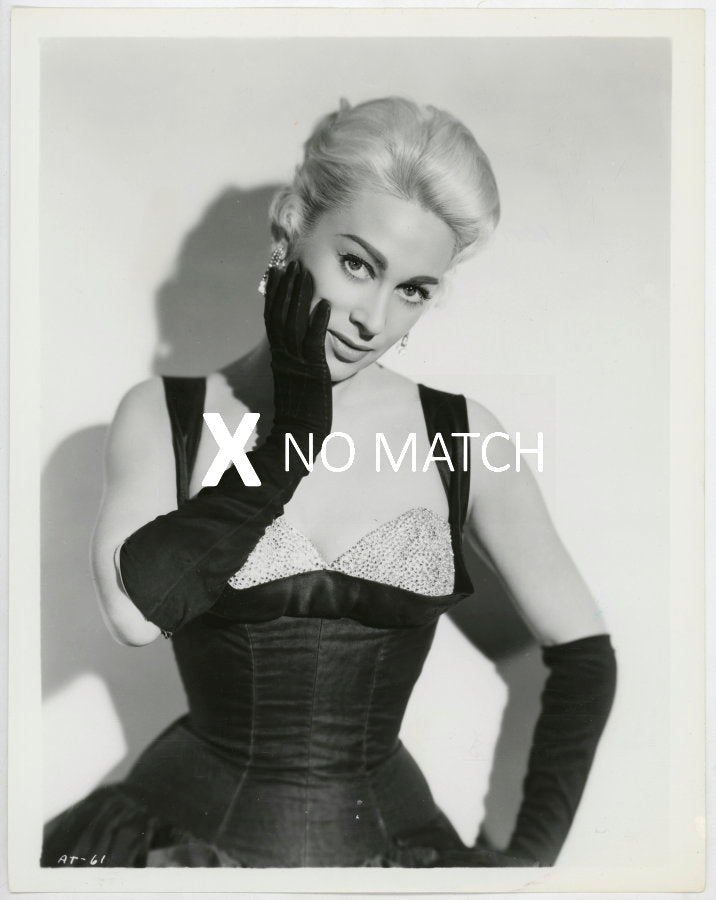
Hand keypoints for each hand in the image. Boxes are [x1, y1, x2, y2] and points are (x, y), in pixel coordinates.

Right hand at [263, 259, 331, 458]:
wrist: (298, 436)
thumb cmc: (300, 412)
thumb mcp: (296, 380)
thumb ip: (297, 361)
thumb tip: (304, 347)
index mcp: (279, 356)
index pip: (272, 317)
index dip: (274, 293)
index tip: (277, 271)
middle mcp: (284, 355)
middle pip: (280, 313)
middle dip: (286, 286)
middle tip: (291, 262)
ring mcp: (296, 362)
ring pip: (294, 322)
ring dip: (299, 295)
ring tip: (305, 272)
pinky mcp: (312, 371)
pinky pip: (314, 342)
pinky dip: (318, 321)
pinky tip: (324, 303)